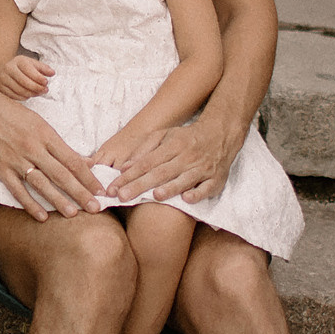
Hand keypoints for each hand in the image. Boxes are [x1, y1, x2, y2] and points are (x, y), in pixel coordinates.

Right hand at [0, 55, 51, 101]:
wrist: (3, 70)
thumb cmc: (21, 67)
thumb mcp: (32, 64)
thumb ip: (43, 68)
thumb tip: (52, 73)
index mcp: (18, 61)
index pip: (29, 70)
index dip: (39, 78)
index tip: (46, 83)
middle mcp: (9, 68)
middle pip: (24, 82)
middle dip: (37, 88)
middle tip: (45, 90)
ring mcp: (3, 79)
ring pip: (20, 90)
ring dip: (32, 94)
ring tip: (38, 93)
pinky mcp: (1, 88)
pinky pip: (14, 96)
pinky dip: (24, 97)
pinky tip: (29, 95)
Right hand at [0, 86, 101, 220]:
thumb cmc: (12, 114)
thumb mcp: (39, 123)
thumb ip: (59, 144)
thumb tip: (84, 162)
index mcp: (45, 134)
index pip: (72, 160)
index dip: (88, 177)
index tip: (100, 190)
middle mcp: (33, 147)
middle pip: (61, 174)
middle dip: (80, 192)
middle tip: (95, 208)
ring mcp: (15, 159)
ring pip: (41, 184)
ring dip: (58, 200)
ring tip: (73, 214)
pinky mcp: (0, 168)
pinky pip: (17, 190)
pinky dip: (29, 204)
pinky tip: (41, 216)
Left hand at [105, 119, 241, 204]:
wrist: (220, 134)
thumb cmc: (187, 138)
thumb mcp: (164, 136)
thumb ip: (144, 150)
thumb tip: (124, 167)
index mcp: (172, 146)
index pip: (146, 162)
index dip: (129, 175)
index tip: (113, 187)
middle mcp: (186, 157)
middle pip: (160, 172)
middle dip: (140, 185)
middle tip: (122, 197)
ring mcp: (202, 169)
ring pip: (184, 179)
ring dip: (170, 188)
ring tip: (155, 196)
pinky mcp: (216, 180)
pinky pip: (207, 188)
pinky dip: (197, 193)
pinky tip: (187, 199)